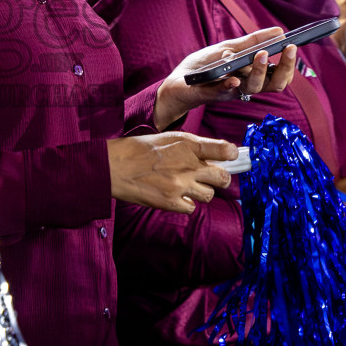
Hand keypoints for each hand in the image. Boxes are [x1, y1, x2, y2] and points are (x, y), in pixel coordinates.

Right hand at [108, 132, 236, 213]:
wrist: (114, 166)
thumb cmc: (138, 150)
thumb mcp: (167, 138)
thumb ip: (192, 147)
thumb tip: (213, 157)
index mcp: (187, 144)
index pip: (224, 149)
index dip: (231, 154)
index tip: (230, 157)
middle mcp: (187, 164)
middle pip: (223, 177)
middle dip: (220, 179)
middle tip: (211, 178)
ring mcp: (180, 184)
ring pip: (209, 195)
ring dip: (201, 192)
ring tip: (186, 187)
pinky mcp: (171, 202)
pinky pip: (191, 208)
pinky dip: (185, 203)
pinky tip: (174, 195)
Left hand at [153, 28, 298, 127]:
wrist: (178, 80)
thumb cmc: (205, 65)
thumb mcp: (230, 47)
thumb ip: (252, 42)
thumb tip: (279, 31)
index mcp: (253, 76)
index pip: (279, 76)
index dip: (289, 65)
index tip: (293, 46)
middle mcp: (246, 86)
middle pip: (274, 85)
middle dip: (284, 68)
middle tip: (287, 50)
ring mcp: (230, 91)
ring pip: (253, 88)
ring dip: (260, 72)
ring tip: (262, 54)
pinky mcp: (212, 94)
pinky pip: (224, 92)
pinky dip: (229, 85)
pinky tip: (234, 78)